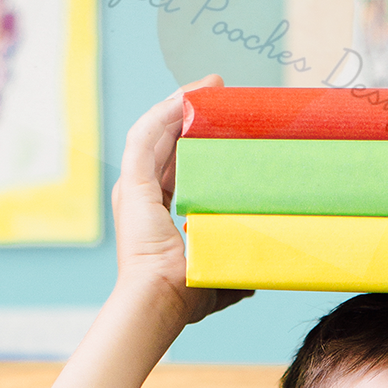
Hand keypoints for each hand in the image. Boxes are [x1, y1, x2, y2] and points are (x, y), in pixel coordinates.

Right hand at [111, 76, 253, 328]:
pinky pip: (146, 136)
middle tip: (219, 94)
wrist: (162, 300)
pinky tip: (184, 97)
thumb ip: (233, 268)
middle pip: (166, 144)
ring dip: (178, 105)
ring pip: (155, 133)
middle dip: (189, 115)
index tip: (222, 126)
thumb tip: (255, 277)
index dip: (196, 144)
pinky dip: (163, 114)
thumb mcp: (216, 271)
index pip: (177, 168)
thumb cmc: (186, 296)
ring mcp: (134, 189)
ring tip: (206, 87)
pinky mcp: (132, 183)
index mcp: (156, 216)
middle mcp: (141, 198)